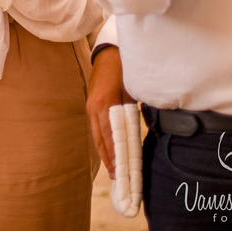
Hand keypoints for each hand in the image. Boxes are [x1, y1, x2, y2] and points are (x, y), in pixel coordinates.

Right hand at [86, 47, 135, 176]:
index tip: (120, 169)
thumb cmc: (124, 70)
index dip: (115, 153)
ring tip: (112, 169)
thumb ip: (133, 111)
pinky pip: (97, 128)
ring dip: (104, 152)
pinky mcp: (92, 105)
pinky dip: (103, 142)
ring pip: (97, 135)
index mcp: (104, 103)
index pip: (109, 135)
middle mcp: (94, 107)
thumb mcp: (131, 91)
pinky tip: (108, 151)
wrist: (109, 54)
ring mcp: (91, 106)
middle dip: (108, 158)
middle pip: (100, 139)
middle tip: (116, 176)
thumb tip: (140, 131)